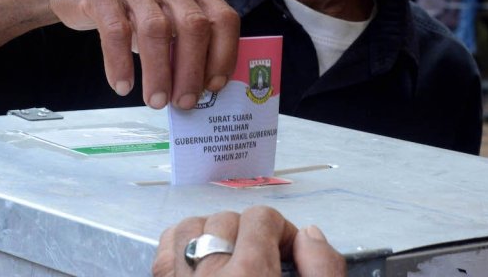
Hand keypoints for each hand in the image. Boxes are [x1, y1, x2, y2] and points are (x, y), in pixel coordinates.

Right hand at [36, 0, 239, 109]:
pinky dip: (121, 64)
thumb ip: (183, 41)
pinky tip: (122, 86)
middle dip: (191, 70)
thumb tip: (200, 88)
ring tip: (155, 101)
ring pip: (156, 29)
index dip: (223, 55)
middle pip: (193, 25)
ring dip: (158, 72)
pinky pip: (116, 31)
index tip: (213, 87)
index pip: (222, 18)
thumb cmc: (129, 10)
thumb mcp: (163, 16)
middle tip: (184, 102)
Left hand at [152, 206, 345, 276]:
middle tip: (266, 264)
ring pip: (190, 227)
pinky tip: (200, 264)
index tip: (290, 255)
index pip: (263, 218)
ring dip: (212, 236)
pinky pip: (164, 251)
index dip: (282, 232)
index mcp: (250, 276)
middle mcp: (209, 276)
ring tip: (233, 261)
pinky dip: (180, 248)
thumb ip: (323, 269)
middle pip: (228, 219)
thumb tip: (310, 235)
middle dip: (250, 235)